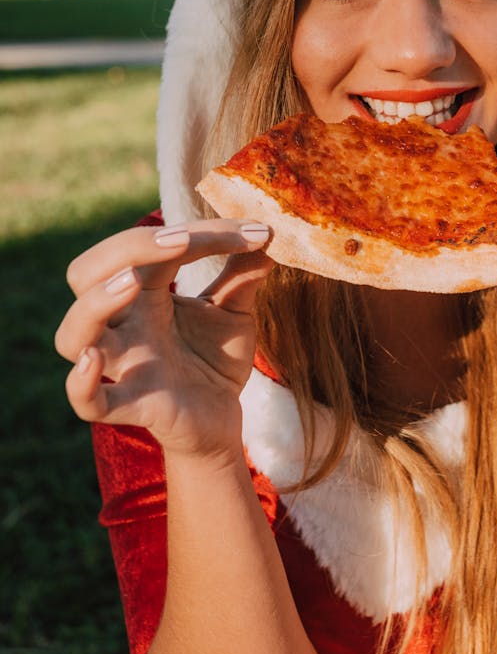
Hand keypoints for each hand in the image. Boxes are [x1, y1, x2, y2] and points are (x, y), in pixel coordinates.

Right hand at [55, 221, 273, 461]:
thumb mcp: (233, 314)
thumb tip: (267, 237)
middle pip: (86, 273)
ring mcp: (123, 365)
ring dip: (94, 304)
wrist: (222, 420)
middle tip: (181, 240)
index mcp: (144, 293)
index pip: (149, 247)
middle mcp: (124, 323)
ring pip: (72, 334)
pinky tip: (94, 359)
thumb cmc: (214, 360)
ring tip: (130, 282)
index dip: (196, 233)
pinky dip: (81, 383)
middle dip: (125, 247)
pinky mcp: (133, 405)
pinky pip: (87, 402)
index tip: (254, 232)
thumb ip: (243, 276)